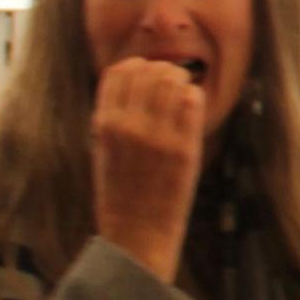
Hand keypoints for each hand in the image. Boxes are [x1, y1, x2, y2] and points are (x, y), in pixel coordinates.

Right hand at [91, 58, 208, 280]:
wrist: (137, 233)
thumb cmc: (122, 193)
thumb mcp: (104, 150)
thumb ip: (115, 117)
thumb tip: (135, 81)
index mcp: (104, 124)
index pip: (120, 71)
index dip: (137, 66)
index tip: (148, 74)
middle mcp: (128, 126)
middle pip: (150, 70)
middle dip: (163, 71)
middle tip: (172, 83)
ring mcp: (157, 136)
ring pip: (173, 80)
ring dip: (182, 81)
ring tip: (184, 94)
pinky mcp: (184, 148)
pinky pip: (193, 101)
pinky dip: (195, 98)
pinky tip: (192, 110)